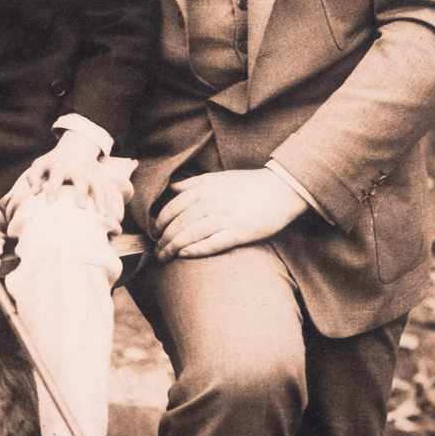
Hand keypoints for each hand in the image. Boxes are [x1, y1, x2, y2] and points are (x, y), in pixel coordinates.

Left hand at [2, 133, 124, 219]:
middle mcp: (76, 167)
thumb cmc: (53, 162)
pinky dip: (107, 200)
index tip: (51, 204)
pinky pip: (105, 188)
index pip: (56, 177)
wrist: (76, 146)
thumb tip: (34, 193)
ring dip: (99, 197)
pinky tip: (107, 214)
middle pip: (80, 179)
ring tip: (102, 214)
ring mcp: (90, 171)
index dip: (53, 190)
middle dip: (81, 192)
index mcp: (59, 165)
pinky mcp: (99, 175)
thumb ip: (33, 178)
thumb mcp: (40, 164)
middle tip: (81, 206)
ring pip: (96, 184)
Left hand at [154, 169, 308, 260]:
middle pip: (179, 223)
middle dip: (164, 239)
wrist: (281, 189)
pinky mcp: (239, 232)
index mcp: (205, 188)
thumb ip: (194, 183)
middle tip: (156, 250)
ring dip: (174, 247)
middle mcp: (212, 202)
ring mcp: (225, 217)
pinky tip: (184, 255)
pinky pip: (211, 243)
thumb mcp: (218, 178)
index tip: (154, 232)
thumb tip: (171, 188)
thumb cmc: (248, 185)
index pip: (173, 207)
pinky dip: (195, 249)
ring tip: (164, 257)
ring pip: (191, 234)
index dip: (160, 222)